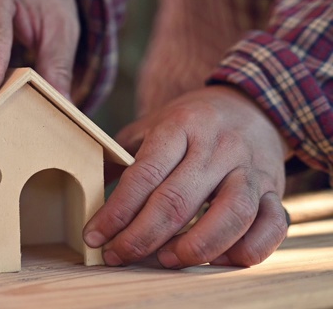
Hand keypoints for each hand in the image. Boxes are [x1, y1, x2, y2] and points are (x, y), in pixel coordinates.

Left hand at [84, 86, 290, 267]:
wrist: (252, 104)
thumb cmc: (192, 122)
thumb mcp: (153, 124)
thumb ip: (122, 154)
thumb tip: (88, 191)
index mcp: (181, 126)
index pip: (144, 175)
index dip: (116, 212)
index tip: (95, 237)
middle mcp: (218, 147)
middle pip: (178, 201)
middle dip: (141, 237)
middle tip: (118, 256)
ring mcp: (252, 169)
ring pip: (230, 215)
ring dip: (193, 247)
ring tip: (163, 260)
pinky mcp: (277, 189)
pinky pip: (270, 227)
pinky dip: (244, 250)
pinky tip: (215, 260)